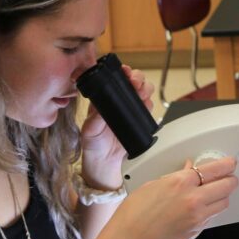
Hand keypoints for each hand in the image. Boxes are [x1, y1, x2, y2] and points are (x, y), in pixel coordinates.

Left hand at [80, 63, 153, 190]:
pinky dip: (150, 103)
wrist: (106, 165)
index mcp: (102, 100)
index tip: (124, 73)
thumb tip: (101, 109)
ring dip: (145, 88)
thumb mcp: (89, 132)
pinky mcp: (139, 119)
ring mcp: (129, 109)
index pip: (113, 80)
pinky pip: (148, 106)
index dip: (120, 73)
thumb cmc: (94, 147)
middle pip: (131, 81)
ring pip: (142, 91)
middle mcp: (117, 102)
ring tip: (142, 93)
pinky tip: (146, 105)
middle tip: (136, 83)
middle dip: (136, 78)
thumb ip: (94, 121)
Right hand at [92, 157, 238, 238]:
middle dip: (230, 179)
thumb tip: (188, 169)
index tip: (229, 163)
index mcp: (181, 183)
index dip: (226, 164)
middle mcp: (193, 199)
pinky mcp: (197, 231)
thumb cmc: (134, 214)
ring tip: (214, 192)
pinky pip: (212, 216)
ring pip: (224, 203)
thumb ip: (175, 176)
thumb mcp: (153, 185)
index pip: (215, 169)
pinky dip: (211, 209)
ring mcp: (197, 217)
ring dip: (222, 195)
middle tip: (228, 176)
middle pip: (227, 186)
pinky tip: (201, 207)